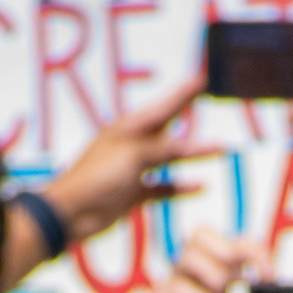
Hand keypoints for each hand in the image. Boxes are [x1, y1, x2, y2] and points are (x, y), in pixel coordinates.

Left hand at [40, 75, 219, 251]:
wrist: (72, 213)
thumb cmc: (97, 177)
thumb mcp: (132, 155)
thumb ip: (159, 150)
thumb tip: (180, 148)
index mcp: (128, 128)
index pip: (164, 107)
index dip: (184, 94)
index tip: (202, 79)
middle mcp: (133, 145)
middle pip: (169, 127)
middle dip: (188, 113)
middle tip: (207, 96)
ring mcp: (134, 170)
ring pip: (169, 159)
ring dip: (193, 155)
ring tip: (219, 149)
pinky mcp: (134, 194)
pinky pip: (163, 187)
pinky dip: (181, 187)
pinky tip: (199, 185)